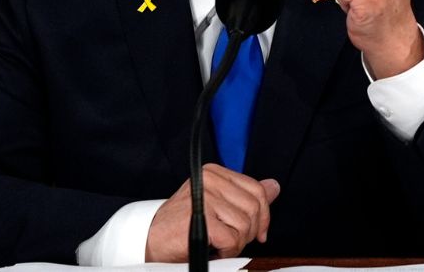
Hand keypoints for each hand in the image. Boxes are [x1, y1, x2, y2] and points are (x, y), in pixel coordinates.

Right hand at [145, 164, 280, 261]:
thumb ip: (245, 196)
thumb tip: (274, 186)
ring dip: (236, 243)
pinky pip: (231, 239)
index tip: (258, 232)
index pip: (256, 189)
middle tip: (232, 241)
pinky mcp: (201, 217)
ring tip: (218, 244)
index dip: (263, 215)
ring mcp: (205, 197)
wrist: (150, 240)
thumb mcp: (217, 205)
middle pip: (254, 207)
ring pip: (245, 224)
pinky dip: (227, 251)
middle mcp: (209, 180)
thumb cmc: (182, 225)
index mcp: (214, 173)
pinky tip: (213, 249)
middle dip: (249, 232)